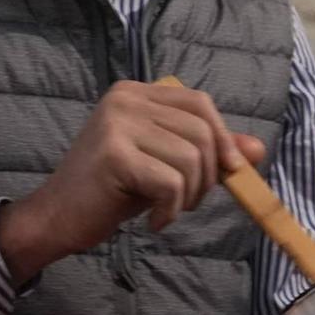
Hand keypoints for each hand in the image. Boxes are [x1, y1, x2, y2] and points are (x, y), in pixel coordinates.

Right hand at [0, 80, 265, 279]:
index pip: (199, 103)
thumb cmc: (113, 192)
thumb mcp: (166, 166)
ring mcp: (117, 123)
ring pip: (190, 159)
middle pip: (201, 130)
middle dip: (207, 175)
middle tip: (184, 201)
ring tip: (165, 210)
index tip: (229, 171)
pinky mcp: (114, 154)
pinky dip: (171, 210)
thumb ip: (209, 153)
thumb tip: (257, 150)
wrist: (57, 219)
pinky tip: (152, 221)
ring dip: (188, 196)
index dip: (223, 137)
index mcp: (135, 93)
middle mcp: (124, 99)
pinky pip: (171, 183)